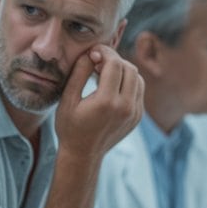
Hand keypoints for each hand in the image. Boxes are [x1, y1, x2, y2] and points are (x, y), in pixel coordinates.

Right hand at [55, 46, 142, 160]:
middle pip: (129, 68)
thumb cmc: (70, 127)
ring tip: (104, 74)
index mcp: (107, 102)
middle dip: (114, 60)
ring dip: (122, 70)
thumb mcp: (68, 100)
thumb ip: (80, 73)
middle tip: (97, 62)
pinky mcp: (138, 116)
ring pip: (137, 78)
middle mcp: (126, 107)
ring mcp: (135, 113)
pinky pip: (139, 91)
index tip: (93, 52)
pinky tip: (111, 87)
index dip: (104, 52)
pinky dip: (127, 83)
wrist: (83, 155)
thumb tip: (92, 53)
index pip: (115, 64)